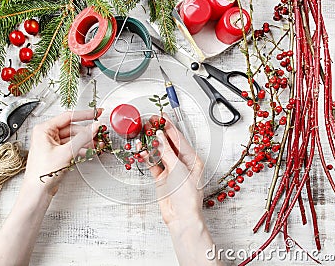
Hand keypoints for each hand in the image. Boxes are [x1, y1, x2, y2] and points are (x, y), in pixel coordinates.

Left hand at [24, 109, 101, 195]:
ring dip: (85, 142)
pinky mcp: (56, 153)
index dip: (84, 115)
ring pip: (73, 138)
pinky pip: (71, 146)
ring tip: (96, 146)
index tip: (96, 113)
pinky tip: (88, 153)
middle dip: (87, 134)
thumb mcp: (67, 152)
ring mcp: (52, 144)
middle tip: (99, 135)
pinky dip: (80, 149)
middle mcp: (46, 135)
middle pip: (72, 128)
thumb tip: (93, 127)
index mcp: (44, 129)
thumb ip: (83, 137)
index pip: (68, 117)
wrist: (38, 191)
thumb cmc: (42, 173)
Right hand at [141, 117, 221, 265]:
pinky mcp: (162, 178)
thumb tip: (160, 137)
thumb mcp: (178, 169)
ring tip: (143, 134)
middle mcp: (182, 163)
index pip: (179, 139)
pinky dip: (147, 158)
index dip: (169, 128)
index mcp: (193, 159)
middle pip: (169, 144)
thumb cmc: (187, 195)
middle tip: (150, 123)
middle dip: (159, 134)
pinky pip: (153, 164)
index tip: (161, 118)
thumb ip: (167, 152)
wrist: (181, 217)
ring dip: (151, 145)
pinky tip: (141, 151)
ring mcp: (171, 170)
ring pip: (159, 153)